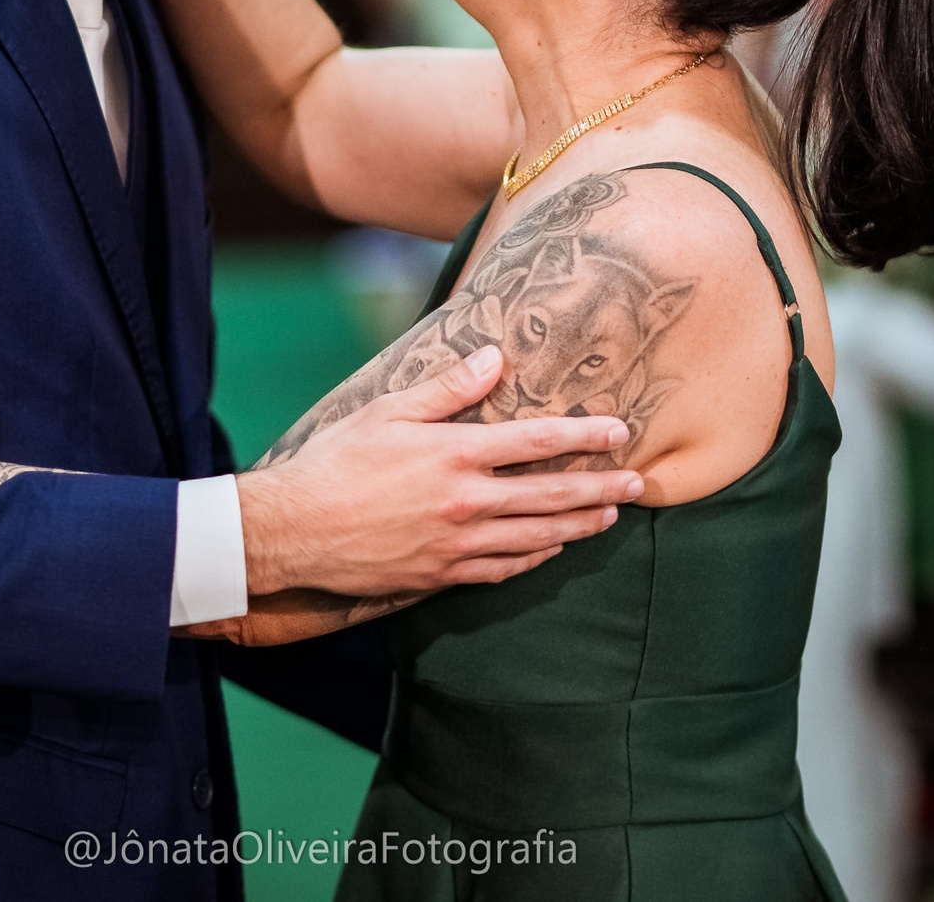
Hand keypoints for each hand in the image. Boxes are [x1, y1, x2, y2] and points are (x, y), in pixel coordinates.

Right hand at [236, 345, 641, 599]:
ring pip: (537, 536)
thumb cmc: (336, 462)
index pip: (538, 442)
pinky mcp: (442, 574)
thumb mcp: (388, 410)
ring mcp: (458, 543)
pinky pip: (505, 569)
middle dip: (601, 487)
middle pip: (552, 494)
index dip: (586, 435)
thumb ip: (448, 388)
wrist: (295, 531)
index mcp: (456, 454)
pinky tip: (553, 549)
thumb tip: (495, 358)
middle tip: (638, 483)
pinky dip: (536, 558)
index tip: (622, 431)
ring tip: (610, 517)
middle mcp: (467, 501)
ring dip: (580, 526)